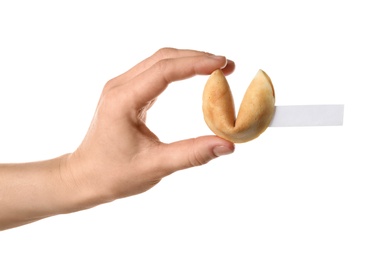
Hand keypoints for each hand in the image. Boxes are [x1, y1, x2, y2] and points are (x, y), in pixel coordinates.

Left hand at [64, 48, 235, 207]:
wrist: (84, 177)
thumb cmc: (113, 174)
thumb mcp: (155, 166)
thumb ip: (192, 154)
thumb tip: (227, 145)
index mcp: (123, 100)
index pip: (164, 70)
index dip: (196, 64)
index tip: (223, 65)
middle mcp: (120, 86)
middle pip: (163, 58)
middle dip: (197, 58)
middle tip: (227, 65)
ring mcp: (122, 87)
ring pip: (159, 62)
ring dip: (188, 61)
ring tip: (216, 68)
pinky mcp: (127, 93)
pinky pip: (155, 72)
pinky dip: (178, 70)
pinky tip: (194, 75)